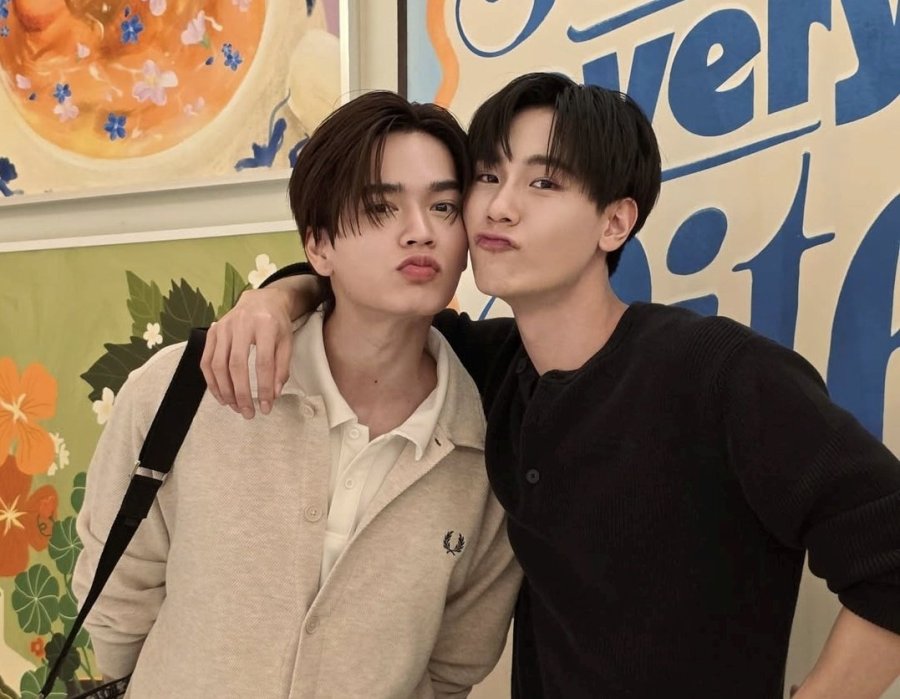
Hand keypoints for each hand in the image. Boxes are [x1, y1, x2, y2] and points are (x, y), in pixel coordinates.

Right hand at [200, 287, 294, 417]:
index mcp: (265, 325)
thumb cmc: (276, 324)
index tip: (266, 407)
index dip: (264, 387)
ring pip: (218, 365)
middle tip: (248, 413)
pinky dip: (211, 381)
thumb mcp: (286, 342)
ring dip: (225, 390)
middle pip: (236, 365)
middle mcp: (240, 324)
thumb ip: (282, 368)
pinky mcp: (211, 332)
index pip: (263, 362)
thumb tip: (273, 394)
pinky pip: (206, 361)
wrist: (260, 301)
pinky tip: (221, 396)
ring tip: (235, 407)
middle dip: (241, 393)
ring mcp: (222, 327)